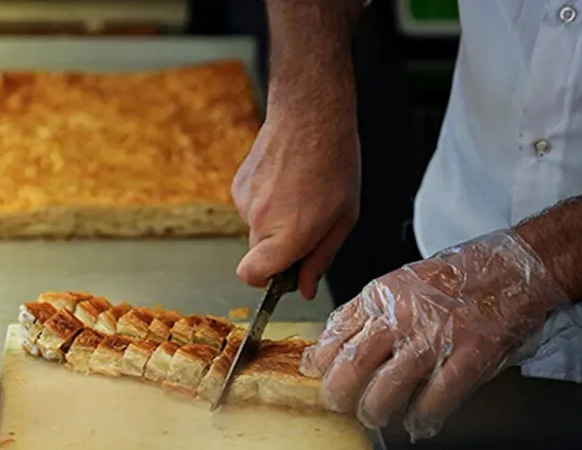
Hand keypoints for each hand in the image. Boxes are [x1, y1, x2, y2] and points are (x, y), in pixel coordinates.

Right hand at [231, 107, 359, 298]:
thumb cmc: (333, 162)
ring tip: (300, 193)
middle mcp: (260, 221)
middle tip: (307, 224)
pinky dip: (266, 201)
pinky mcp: (237, 185)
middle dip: (279, 248)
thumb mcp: (344, 218)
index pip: (252, 276)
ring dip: (275, 221)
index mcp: (288, 234)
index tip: (282, 273)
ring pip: (256, 229)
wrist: (310, 116)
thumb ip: (321, 258)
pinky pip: (250, 207)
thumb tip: (305, 288)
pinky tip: (285, 181)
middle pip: (258, 254)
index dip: (264, 281)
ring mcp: (245, 201)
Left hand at [299, 230, 569, 440]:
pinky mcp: (469, 355)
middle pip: (353, 363)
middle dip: (338, 391)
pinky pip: (436, 396)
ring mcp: (436, 336)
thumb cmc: (456, 276)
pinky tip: (418, 422)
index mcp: (382, 294)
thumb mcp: (400, 281)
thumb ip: (370, 310)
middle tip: (337, 403)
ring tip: (374, 415)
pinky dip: (423, 416)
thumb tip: (335, 343)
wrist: (512, 267)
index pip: (336, 331)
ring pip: (388, 386)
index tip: (313, 372)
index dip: (320, 358)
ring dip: (375, 409)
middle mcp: (402, 315)